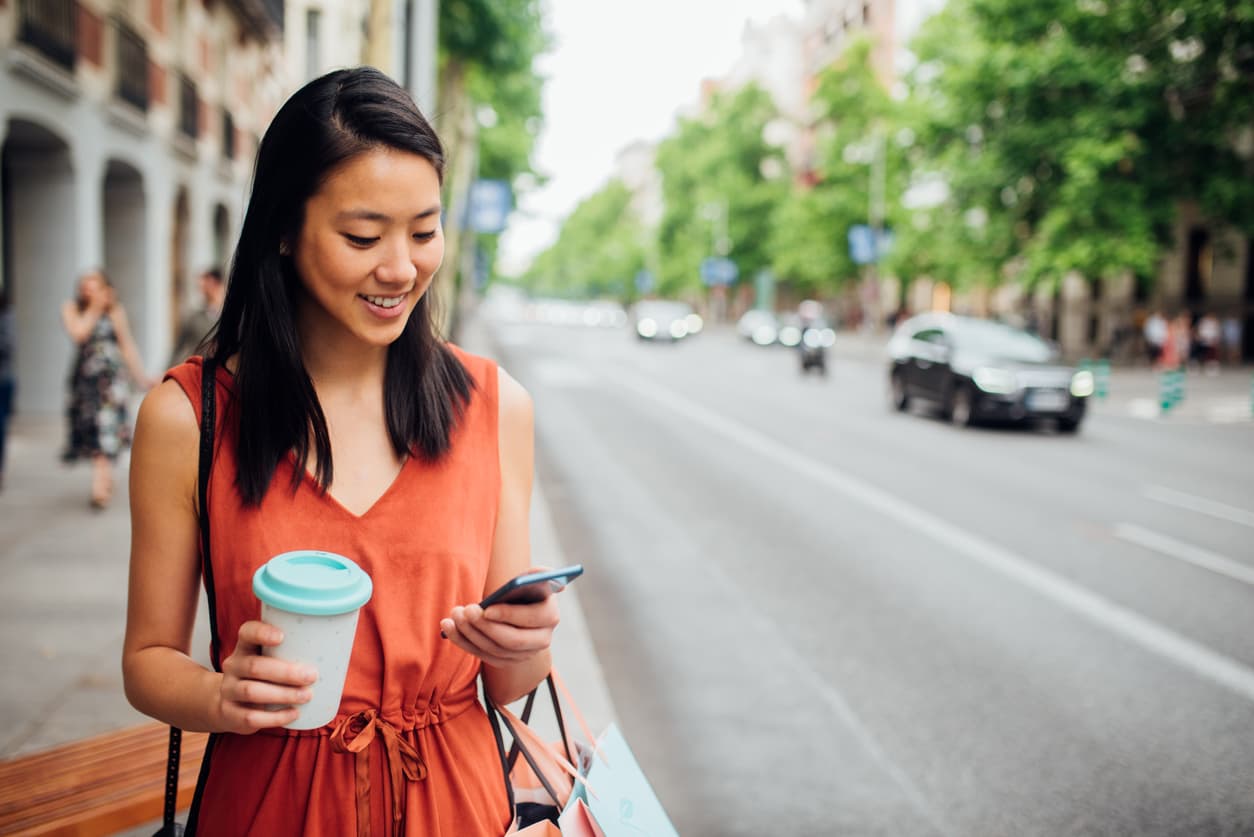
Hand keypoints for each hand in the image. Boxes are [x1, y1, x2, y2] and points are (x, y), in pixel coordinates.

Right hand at [214, 620, 316, 733]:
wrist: (228, 705)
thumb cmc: (262, 677)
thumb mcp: (269, 660)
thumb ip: (292, 652)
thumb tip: (340, 648)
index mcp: (245, 647)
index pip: (247, 632)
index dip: (262, 632)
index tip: (282, 636)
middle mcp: (233, 666)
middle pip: (255, 666)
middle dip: (286, 672)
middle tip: (312, 677)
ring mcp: (228, 691)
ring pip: (252, 692)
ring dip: (283, 694)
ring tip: (307, 696)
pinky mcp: (230, 714)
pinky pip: (251, 717)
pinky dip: (275, 717)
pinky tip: (293, 714)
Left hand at [442, 583, 559, 668]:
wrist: (516, 605)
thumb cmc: (522, 588)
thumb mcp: (531, 579)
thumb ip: (536, 575)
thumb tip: (542, 574)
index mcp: (550, 616)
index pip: (531, 619)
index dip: (509, 615)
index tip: (486, 608)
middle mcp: (541, 640)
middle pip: (512, 640)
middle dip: (485, 626)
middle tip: (464, 610)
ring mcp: (523, 654)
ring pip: (494, 650)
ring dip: (470, 633)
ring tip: (454, 614)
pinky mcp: (505, 661)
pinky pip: (482, 655)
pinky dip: (462, 641)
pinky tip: (447, 626)